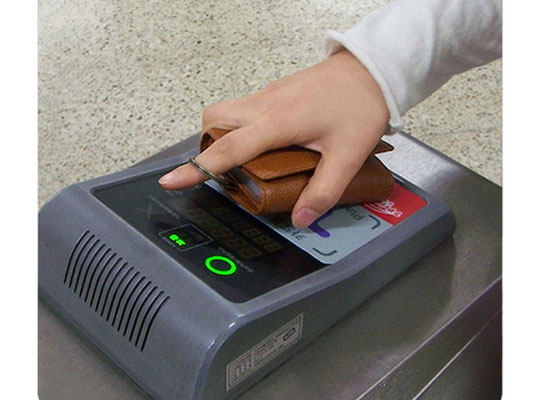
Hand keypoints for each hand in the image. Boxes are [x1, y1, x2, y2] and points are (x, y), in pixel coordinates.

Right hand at [159, 50, 388, 227]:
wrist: (371, 70)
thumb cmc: (359, 105)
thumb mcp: (347, 156)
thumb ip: (323, 191)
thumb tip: (301, 217)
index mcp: (278, 121)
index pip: (226, 149)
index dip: (196, 168)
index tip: (171, 180)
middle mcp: (265, 104)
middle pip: (213, 121)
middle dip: (206, 147)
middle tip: (221, 171)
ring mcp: (268, 94)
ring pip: (224, 112)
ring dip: (221, 135)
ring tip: (243, 160)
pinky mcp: (274, 92)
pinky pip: (242, 108)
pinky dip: (239, 127)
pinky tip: (263, 143)